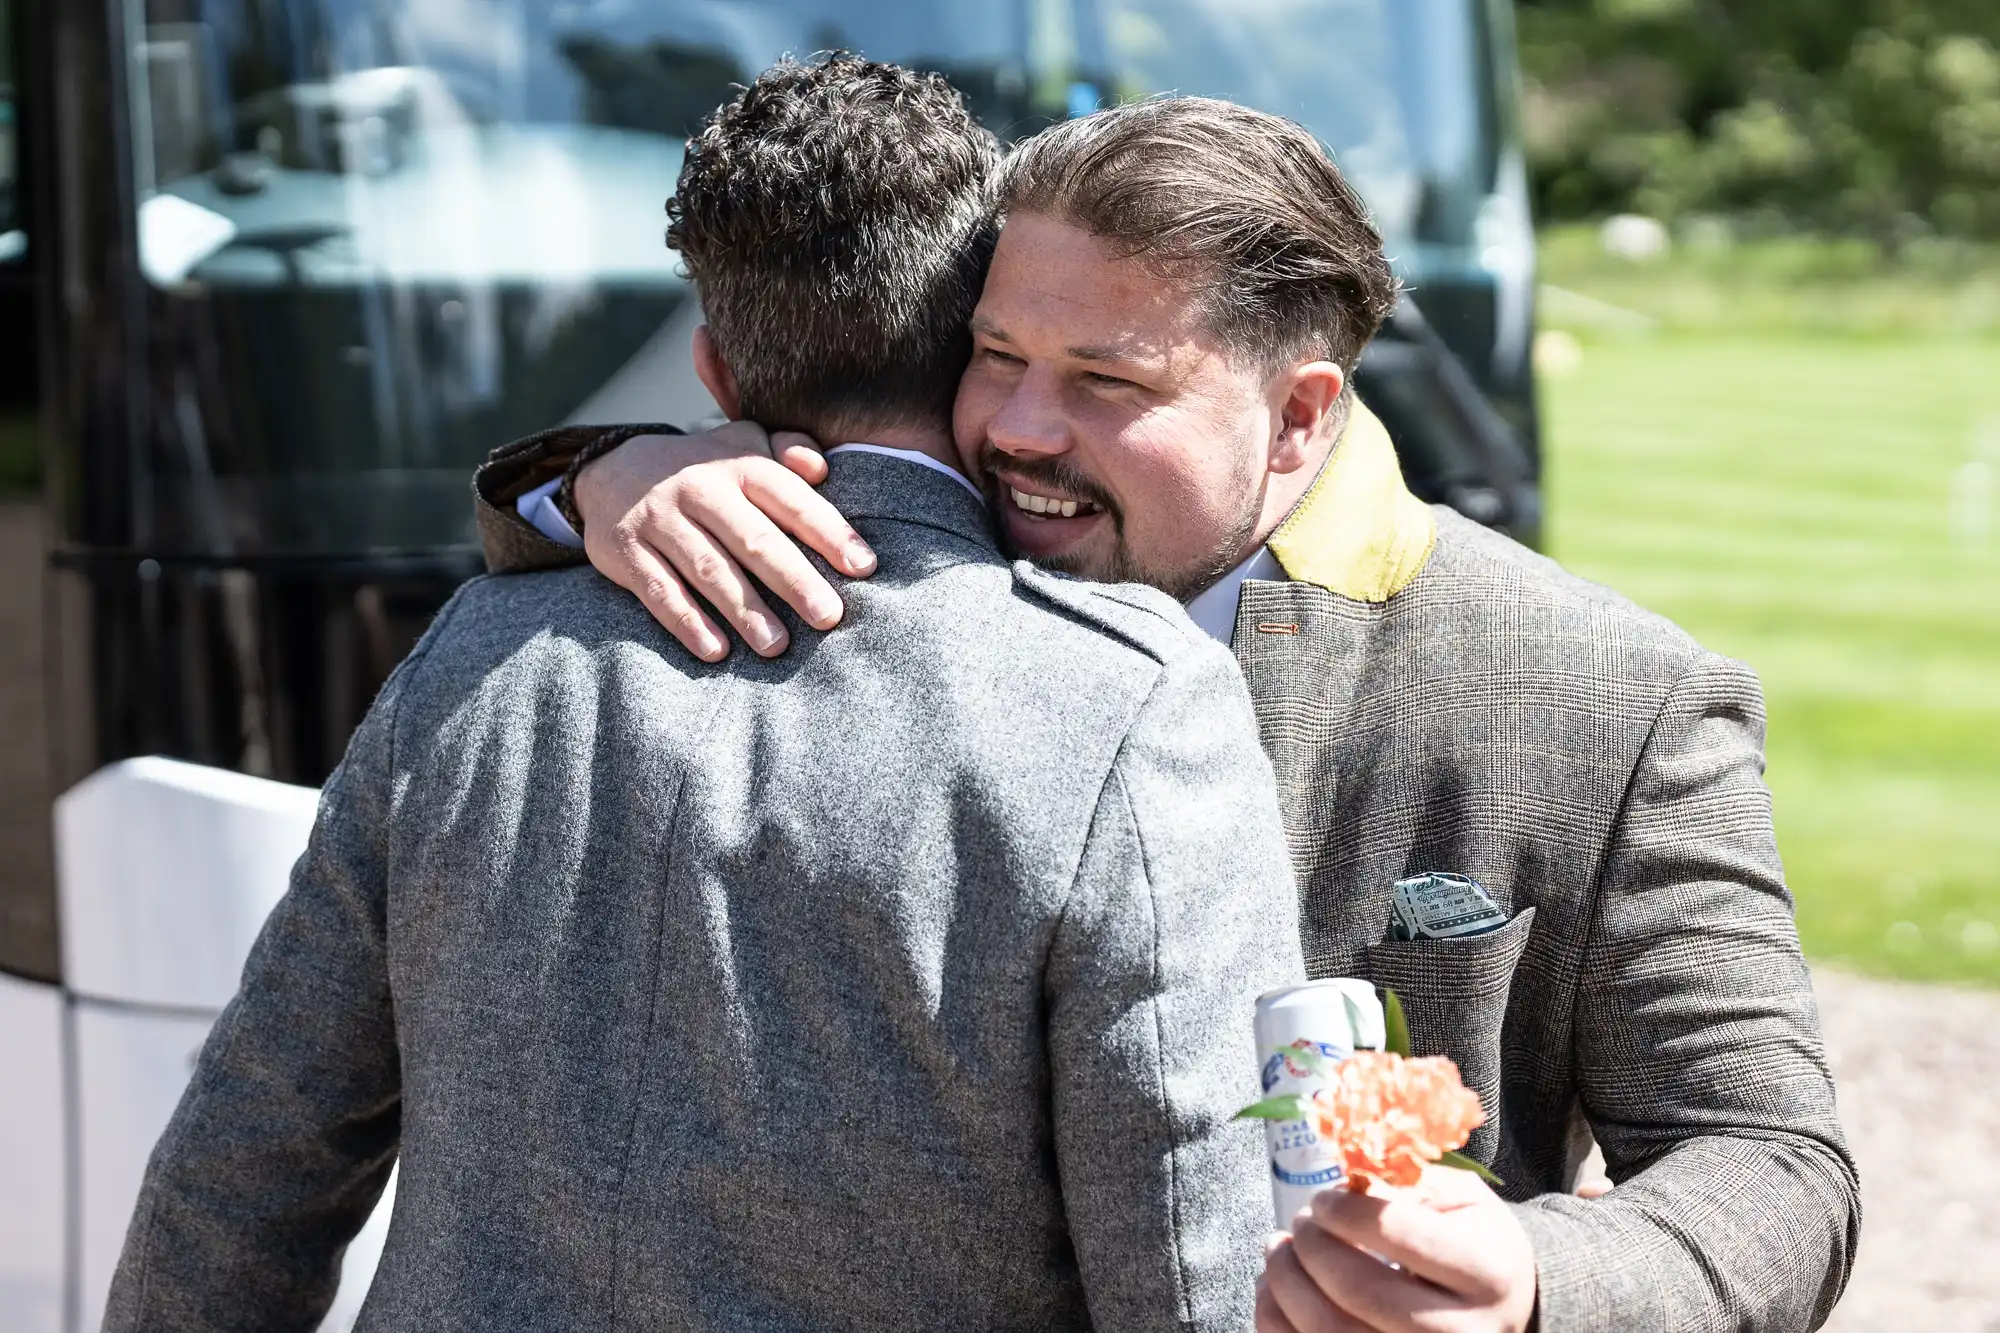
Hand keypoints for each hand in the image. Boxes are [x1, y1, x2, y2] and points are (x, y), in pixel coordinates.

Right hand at [574, 422, 875, 660]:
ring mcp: (659, 520)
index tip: (863, 566)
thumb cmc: (703, 471)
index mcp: (736, 463)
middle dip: (794, 579)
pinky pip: (659, 590)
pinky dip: (687, 622)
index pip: (789, 498)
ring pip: (708, 568)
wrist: (608, 472)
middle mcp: (698, 488)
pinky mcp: (625, 552)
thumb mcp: (742, 446)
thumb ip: (787, 449)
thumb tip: (820, 467)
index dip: (828, 531)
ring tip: (777, 646)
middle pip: (752, 538)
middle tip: (829, 617)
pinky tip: (716, 651)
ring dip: (744, 610)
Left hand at [1258, 1167, 1536, 1332]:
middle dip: (1311, 1246)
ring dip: (1285, 1283)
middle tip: (1300, 1222)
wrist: (1502, 1310)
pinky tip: (1276, 1290)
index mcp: (1486, 1271)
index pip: (1397, 1233)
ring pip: (1329, 1331)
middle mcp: (1462, 1330)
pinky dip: (1277, 1319)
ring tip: (1280, 1250)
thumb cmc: (1473, 1243)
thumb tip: (1341, 1181)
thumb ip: (1405, 1179)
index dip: (1345, 1210)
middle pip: (1359, 1291)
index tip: (1324, 1198)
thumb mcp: (1459, 1198)